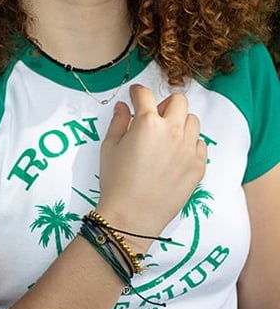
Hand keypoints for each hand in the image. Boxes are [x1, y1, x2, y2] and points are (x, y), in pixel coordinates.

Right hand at [96, 85, 206, 241]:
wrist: (131, 217)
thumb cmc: (116, 182)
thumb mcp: (109, 148)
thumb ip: (118, 122)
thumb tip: (123, 106)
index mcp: (147, 124)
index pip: (145, 95)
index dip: (138, 91)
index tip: (135, 94)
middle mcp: (172, 131)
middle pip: (178, 101)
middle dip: (165, 104)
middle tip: (154, 116)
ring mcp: (189, 149)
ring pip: (193, 121)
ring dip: (180, 122)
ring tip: (167, 137)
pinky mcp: (198, 167)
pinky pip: (201, 145)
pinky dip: (190, 144)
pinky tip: (177, 154)